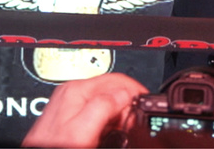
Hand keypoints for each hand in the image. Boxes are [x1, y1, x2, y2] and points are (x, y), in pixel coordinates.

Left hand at [22, 72, 147, 147]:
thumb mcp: (82, 130)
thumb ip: (104, 106)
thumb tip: (125, 93)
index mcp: (75, 90)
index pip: (116, 78)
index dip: (135, 91)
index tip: (145, 106)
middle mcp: (71, 94)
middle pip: (112, 89)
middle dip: (127, 105)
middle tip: (133, 124)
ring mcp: (68, 106)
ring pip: (105, 102)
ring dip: (119, 115)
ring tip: (122, 132)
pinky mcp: (68, 119)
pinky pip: (96, 113)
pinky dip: (107, 122)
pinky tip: (108, 135)